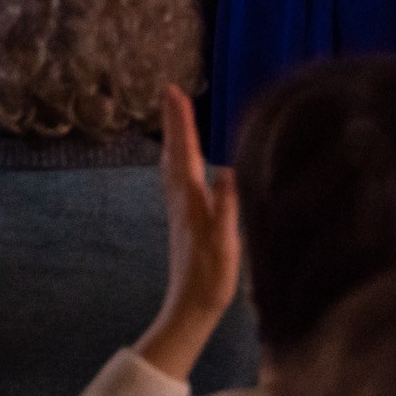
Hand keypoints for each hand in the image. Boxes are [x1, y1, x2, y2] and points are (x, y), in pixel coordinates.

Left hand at [134, 83, 241, 384]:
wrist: (190, 305)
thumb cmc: (211, 276)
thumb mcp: (224, 243)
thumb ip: (225, 208)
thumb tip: (225, 170)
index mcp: (190, 199)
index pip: (184, 150)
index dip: (181, 121)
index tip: (174, 91)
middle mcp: (180, 198)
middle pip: (174, 150)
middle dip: (174, 120)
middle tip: (169, 91)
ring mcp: (179, 207)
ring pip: (173, 162)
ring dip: (174, 135)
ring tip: (174, 114)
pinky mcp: (183, 217)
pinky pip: (177, 176)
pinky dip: (178, 156)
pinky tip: (182, 159)